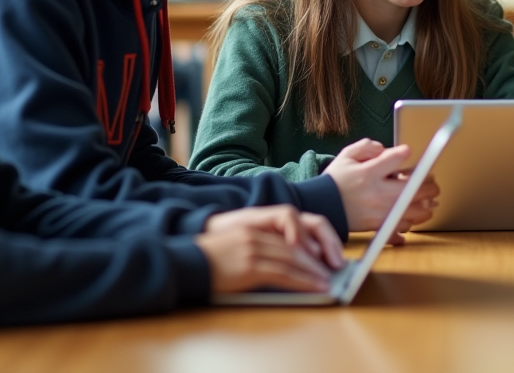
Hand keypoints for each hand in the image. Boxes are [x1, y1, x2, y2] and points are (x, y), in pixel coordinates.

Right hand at [196, 205, 343, 293]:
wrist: (184, 263)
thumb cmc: (207, 260)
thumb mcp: (234, 246)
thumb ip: (256, 249)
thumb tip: (282, 265)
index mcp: (252, 227)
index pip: (288, 233)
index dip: (309, 244)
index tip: (322, 255)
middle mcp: (255, 235)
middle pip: (294, 246)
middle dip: (315, 260)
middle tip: (330, 270)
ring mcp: (253, 250)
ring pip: (293, 260)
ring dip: (312, 272)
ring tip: (325, 281)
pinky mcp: (250, 267)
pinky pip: (283, 274)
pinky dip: (302, 281)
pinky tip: (312, 287)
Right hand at [323, 139, 440, 242]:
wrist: (322, 207)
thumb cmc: (336, 181)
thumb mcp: (347, 156)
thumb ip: (367, 147)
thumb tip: (386, 148)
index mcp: (368, 173)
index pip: (395, 159)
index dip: (405, 153)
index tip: (408, 152)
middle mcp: (377, 193)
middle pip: (415, 187)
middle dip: (430, 184)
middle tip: (432, 182)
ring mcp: (380, 212)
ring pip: (415, 210)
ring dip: (427, 205)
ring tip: (429, 200)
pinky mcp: (378, 226)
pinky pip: (402, 228)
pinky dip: (410, 223)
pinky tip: (410, 217)